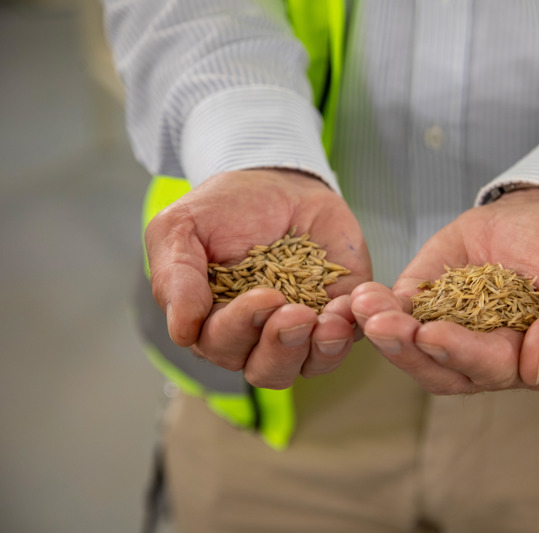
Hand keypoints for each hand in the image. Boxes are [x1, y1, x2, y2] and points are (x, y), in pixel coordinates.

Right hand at [145, 169, 370, 388]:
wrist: (279, 182)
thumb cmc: (224, 208)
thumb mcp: (181, 228)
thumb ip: (175, 277)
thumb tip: (180, 332)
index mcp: (212, 323)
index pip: (221, 346)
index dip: (241, 328)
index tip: (263, 296)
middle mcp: (255, 337)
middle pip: (265, 370)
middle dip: (280, 346)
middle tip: (296, 313)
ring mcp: (301, 330)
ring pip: (307, 366)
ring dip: (317, 350)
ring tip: (328, 321)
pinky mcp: (338, 314)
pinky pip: (346, 339)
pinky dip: (348, 331)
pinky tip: (347, 307)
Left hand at [351, 187, 538, 393]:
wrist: (536, 214)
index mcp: (528, 356)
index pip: (494, 367)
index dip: (464, 353)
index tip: (433, 335)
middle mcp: (485, 356)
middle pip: (444, 369)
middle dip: (410, 350)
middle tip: (383, 326)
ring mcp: (451, 332)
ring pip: (415, 353)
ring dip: (387, 337)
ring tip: (365, 309)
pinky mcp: (425, 307)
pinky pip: (399, 319)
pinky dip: (377, 312)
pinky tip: (361, 297)